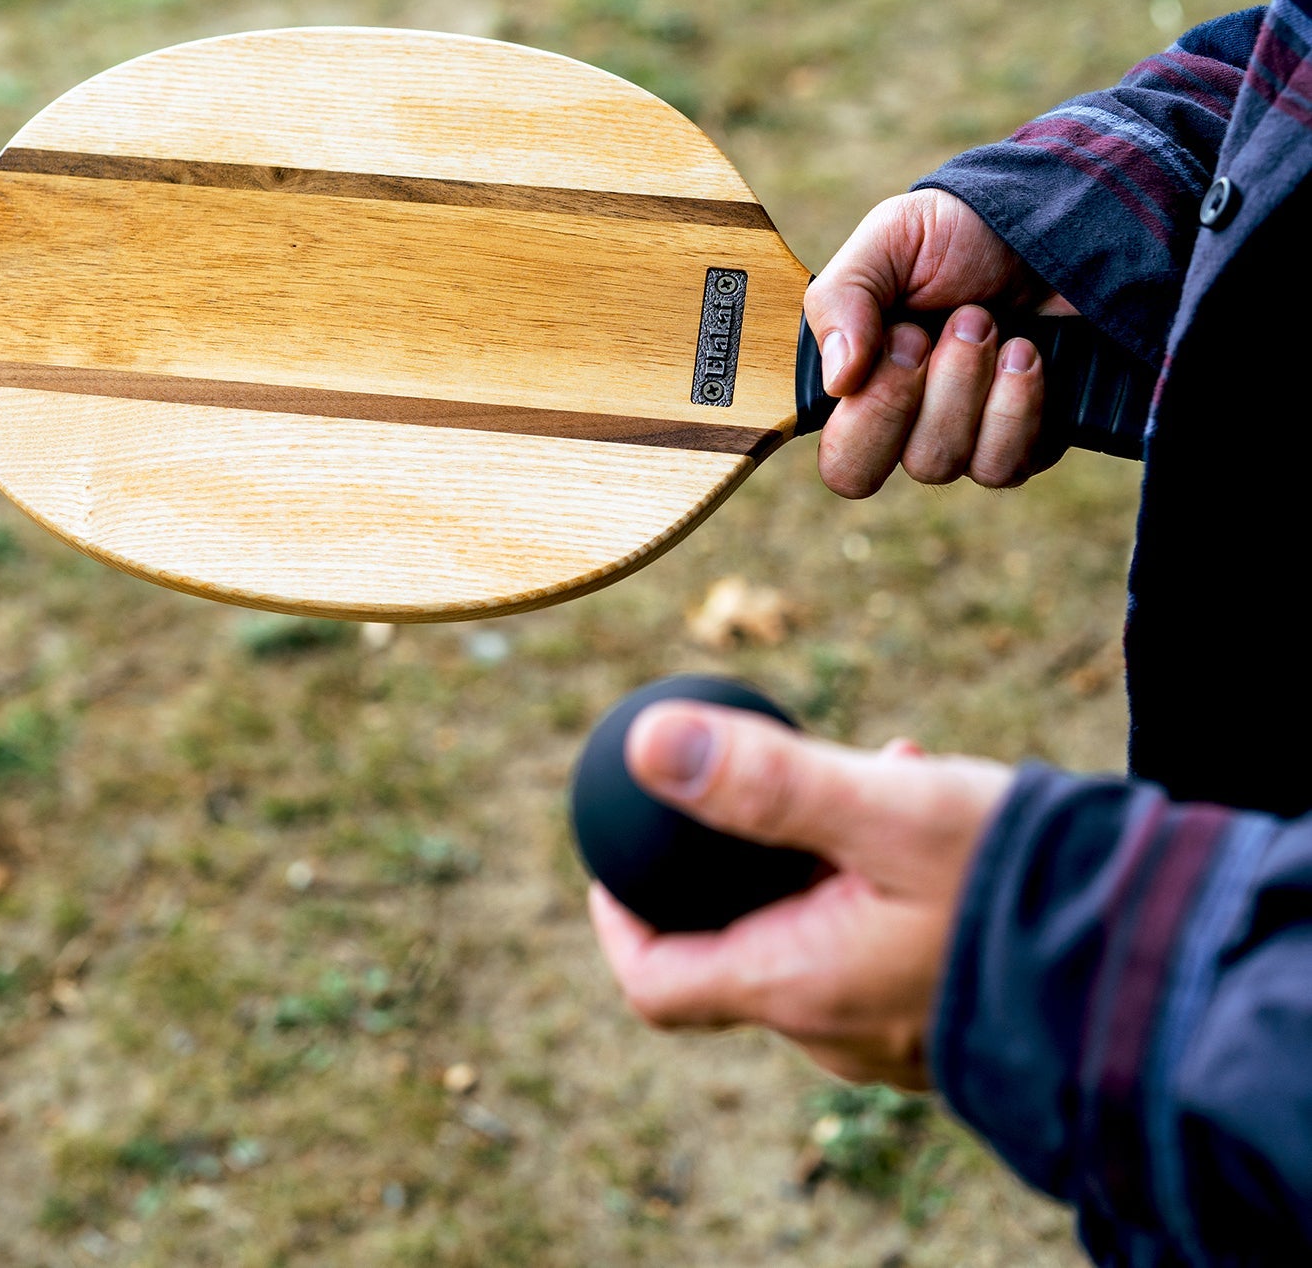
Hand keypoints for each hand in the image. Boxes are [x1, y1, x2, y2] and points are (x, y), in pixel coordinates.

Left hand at [588, 701, 1011, 1088]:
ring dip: (816, 856)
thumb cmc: (1019, 890)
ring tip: (873, 771)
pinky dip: (870, 878)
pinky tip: (920, 799)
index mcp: (797, 986)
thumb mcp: (884, 812)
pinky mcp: (945, 1015)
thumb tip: (646, 745)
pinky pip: (876, 944)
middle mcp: (835, 1028)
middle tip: (767, 786)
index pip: (657, 984)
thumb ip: (764, 782)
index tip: (619, 857)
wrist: (1159, 968)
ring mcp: (892, 1032)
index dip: (619, 921)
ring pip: (814, 933)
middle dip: (737, 865)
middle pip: (735, 949)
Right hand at [804, 189, 1075, 497]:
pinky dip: (1016, 407)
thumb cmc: (958, 234)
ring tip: (988, 323)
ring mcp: (963, 443)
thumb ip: (841, 301)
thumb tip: (837, 383)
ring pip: (939, 464)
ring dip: (966, 387)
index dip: (864, 413)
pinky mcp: (1024, 445)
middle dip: (906, 399)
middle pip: (871, 474)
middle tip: (943, 328)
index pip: (837, 459)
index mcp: (857, 387)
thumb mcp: (888, 240)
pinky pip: (1005, 466)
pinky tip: (1024, 354)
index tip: (901, 336)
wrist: (1050, 224)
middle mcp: (902, 428)